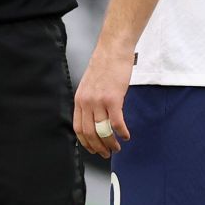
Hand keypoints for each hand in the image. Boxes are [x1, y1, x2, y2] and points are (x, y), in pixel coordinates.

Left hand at [73, 41, 132, 157]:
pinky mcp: (113, 99)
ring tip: (117, 147)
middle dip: (99, 147)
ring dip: (111, 143)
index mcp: (79, 100)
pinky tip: (126, 135)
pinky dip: (122, 132)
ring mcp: (99, 101)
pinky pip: (117, 122)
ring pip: (103, 130)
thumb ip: (90, 101)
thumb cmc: (105, 65)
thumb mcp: (90, 85)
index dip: (86, 143)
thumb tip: (95, 117)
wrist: (113, 50)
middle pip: (90, 133)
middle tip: (107, 154)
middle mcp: (87, 102)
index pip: (78, 128)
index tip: (93, 149)